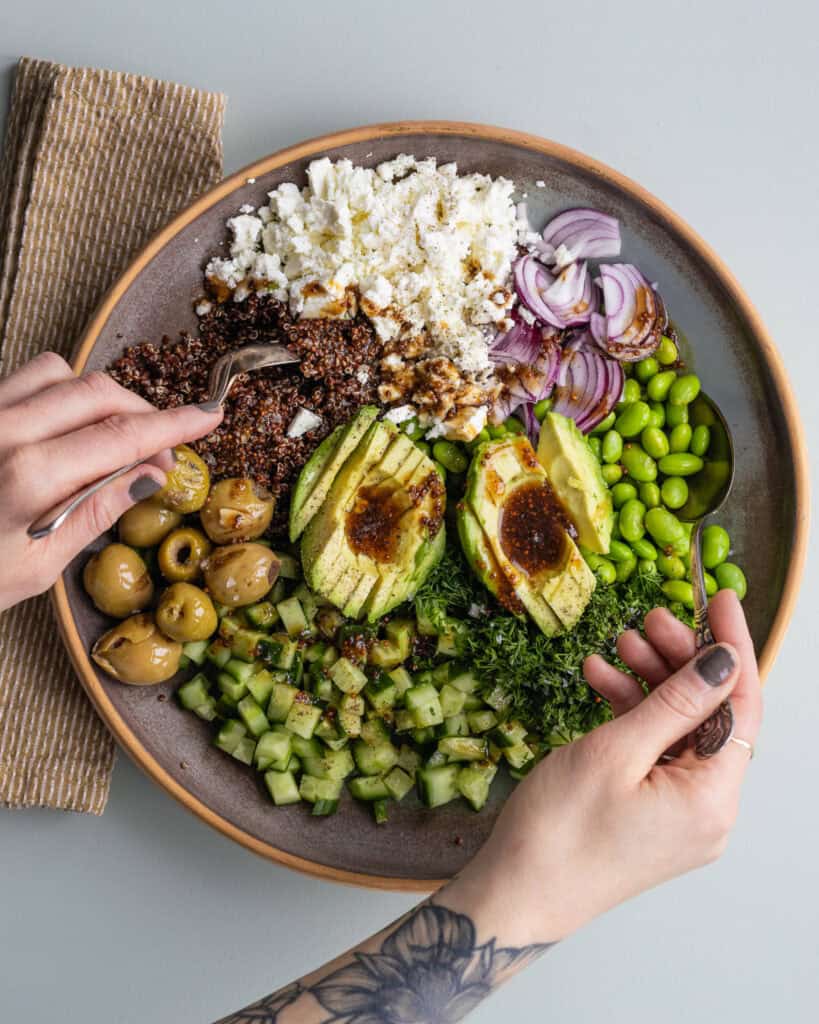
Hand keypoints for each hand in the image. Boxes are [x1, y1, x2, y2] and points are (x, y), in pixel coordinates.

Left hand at [0, 352, 222, 610]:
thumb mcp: (36, 567)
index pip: (124, 437)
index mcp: (29, 475)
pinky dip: (57, 391)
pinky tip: (62, 427)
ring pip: (60, 373)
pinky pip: (23, 377)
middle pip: (99, 392)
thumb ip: (96, 512)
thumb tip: (153, 477)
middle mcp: (4, 430)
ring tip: (110, 435)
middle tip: (163, 444)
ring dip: (98, 396)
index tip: (209, 416)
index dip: (175, 426)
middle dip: (143, 411)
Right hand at [443, 589, 761, 944]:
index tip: (720, 599)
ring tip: (616, 646)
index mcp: (711, 799)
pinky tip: (600, 682)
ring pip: (678, 729)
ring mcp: (678, 814)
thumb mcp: (616, 752)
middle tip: (648, 620)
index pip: (742, 707)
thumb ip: (675, 702)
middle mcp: (707, 810)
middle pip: (709, 716)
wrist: (515, 896)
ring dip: (650, 684)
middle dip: (680, 662)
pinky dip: (631, 715)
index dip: (733, 647)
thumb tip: (725, 661)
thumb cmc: (558, 831)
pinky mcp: (650, 813)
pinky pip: (653, 751)